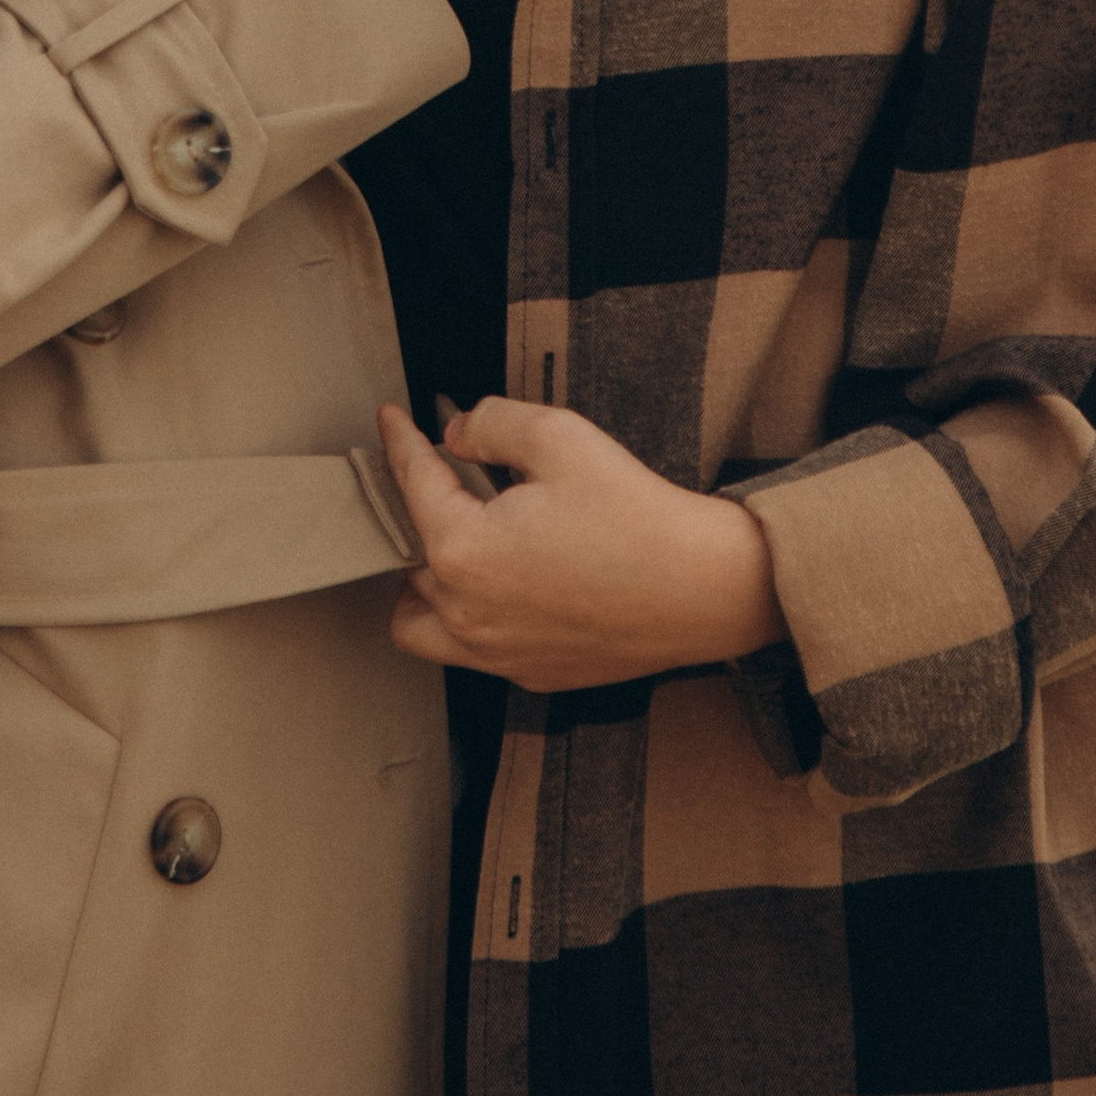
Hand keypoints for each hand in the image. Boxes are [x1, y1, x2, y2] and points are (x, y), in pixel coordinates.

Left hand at [378, 397, 782, 690]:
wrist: (703, 588)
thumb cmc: (636, 515)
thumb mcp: (559, 437)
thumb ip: (491, 423)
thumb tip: (456, 435)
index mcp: (464, 553)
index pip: (412, 485)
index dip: (400, 442)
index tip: (392, 422)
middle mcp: (468, 614)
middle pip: (407, 558)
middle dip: (418, 512)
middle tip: (446, 480)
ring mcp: (498, 654)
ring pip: (420, 624)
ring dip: (423, 582)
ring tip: (454, 545)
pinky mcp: (532, 674)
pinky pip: (471, 652)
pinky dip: (467, 618)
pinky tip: (503, 584)